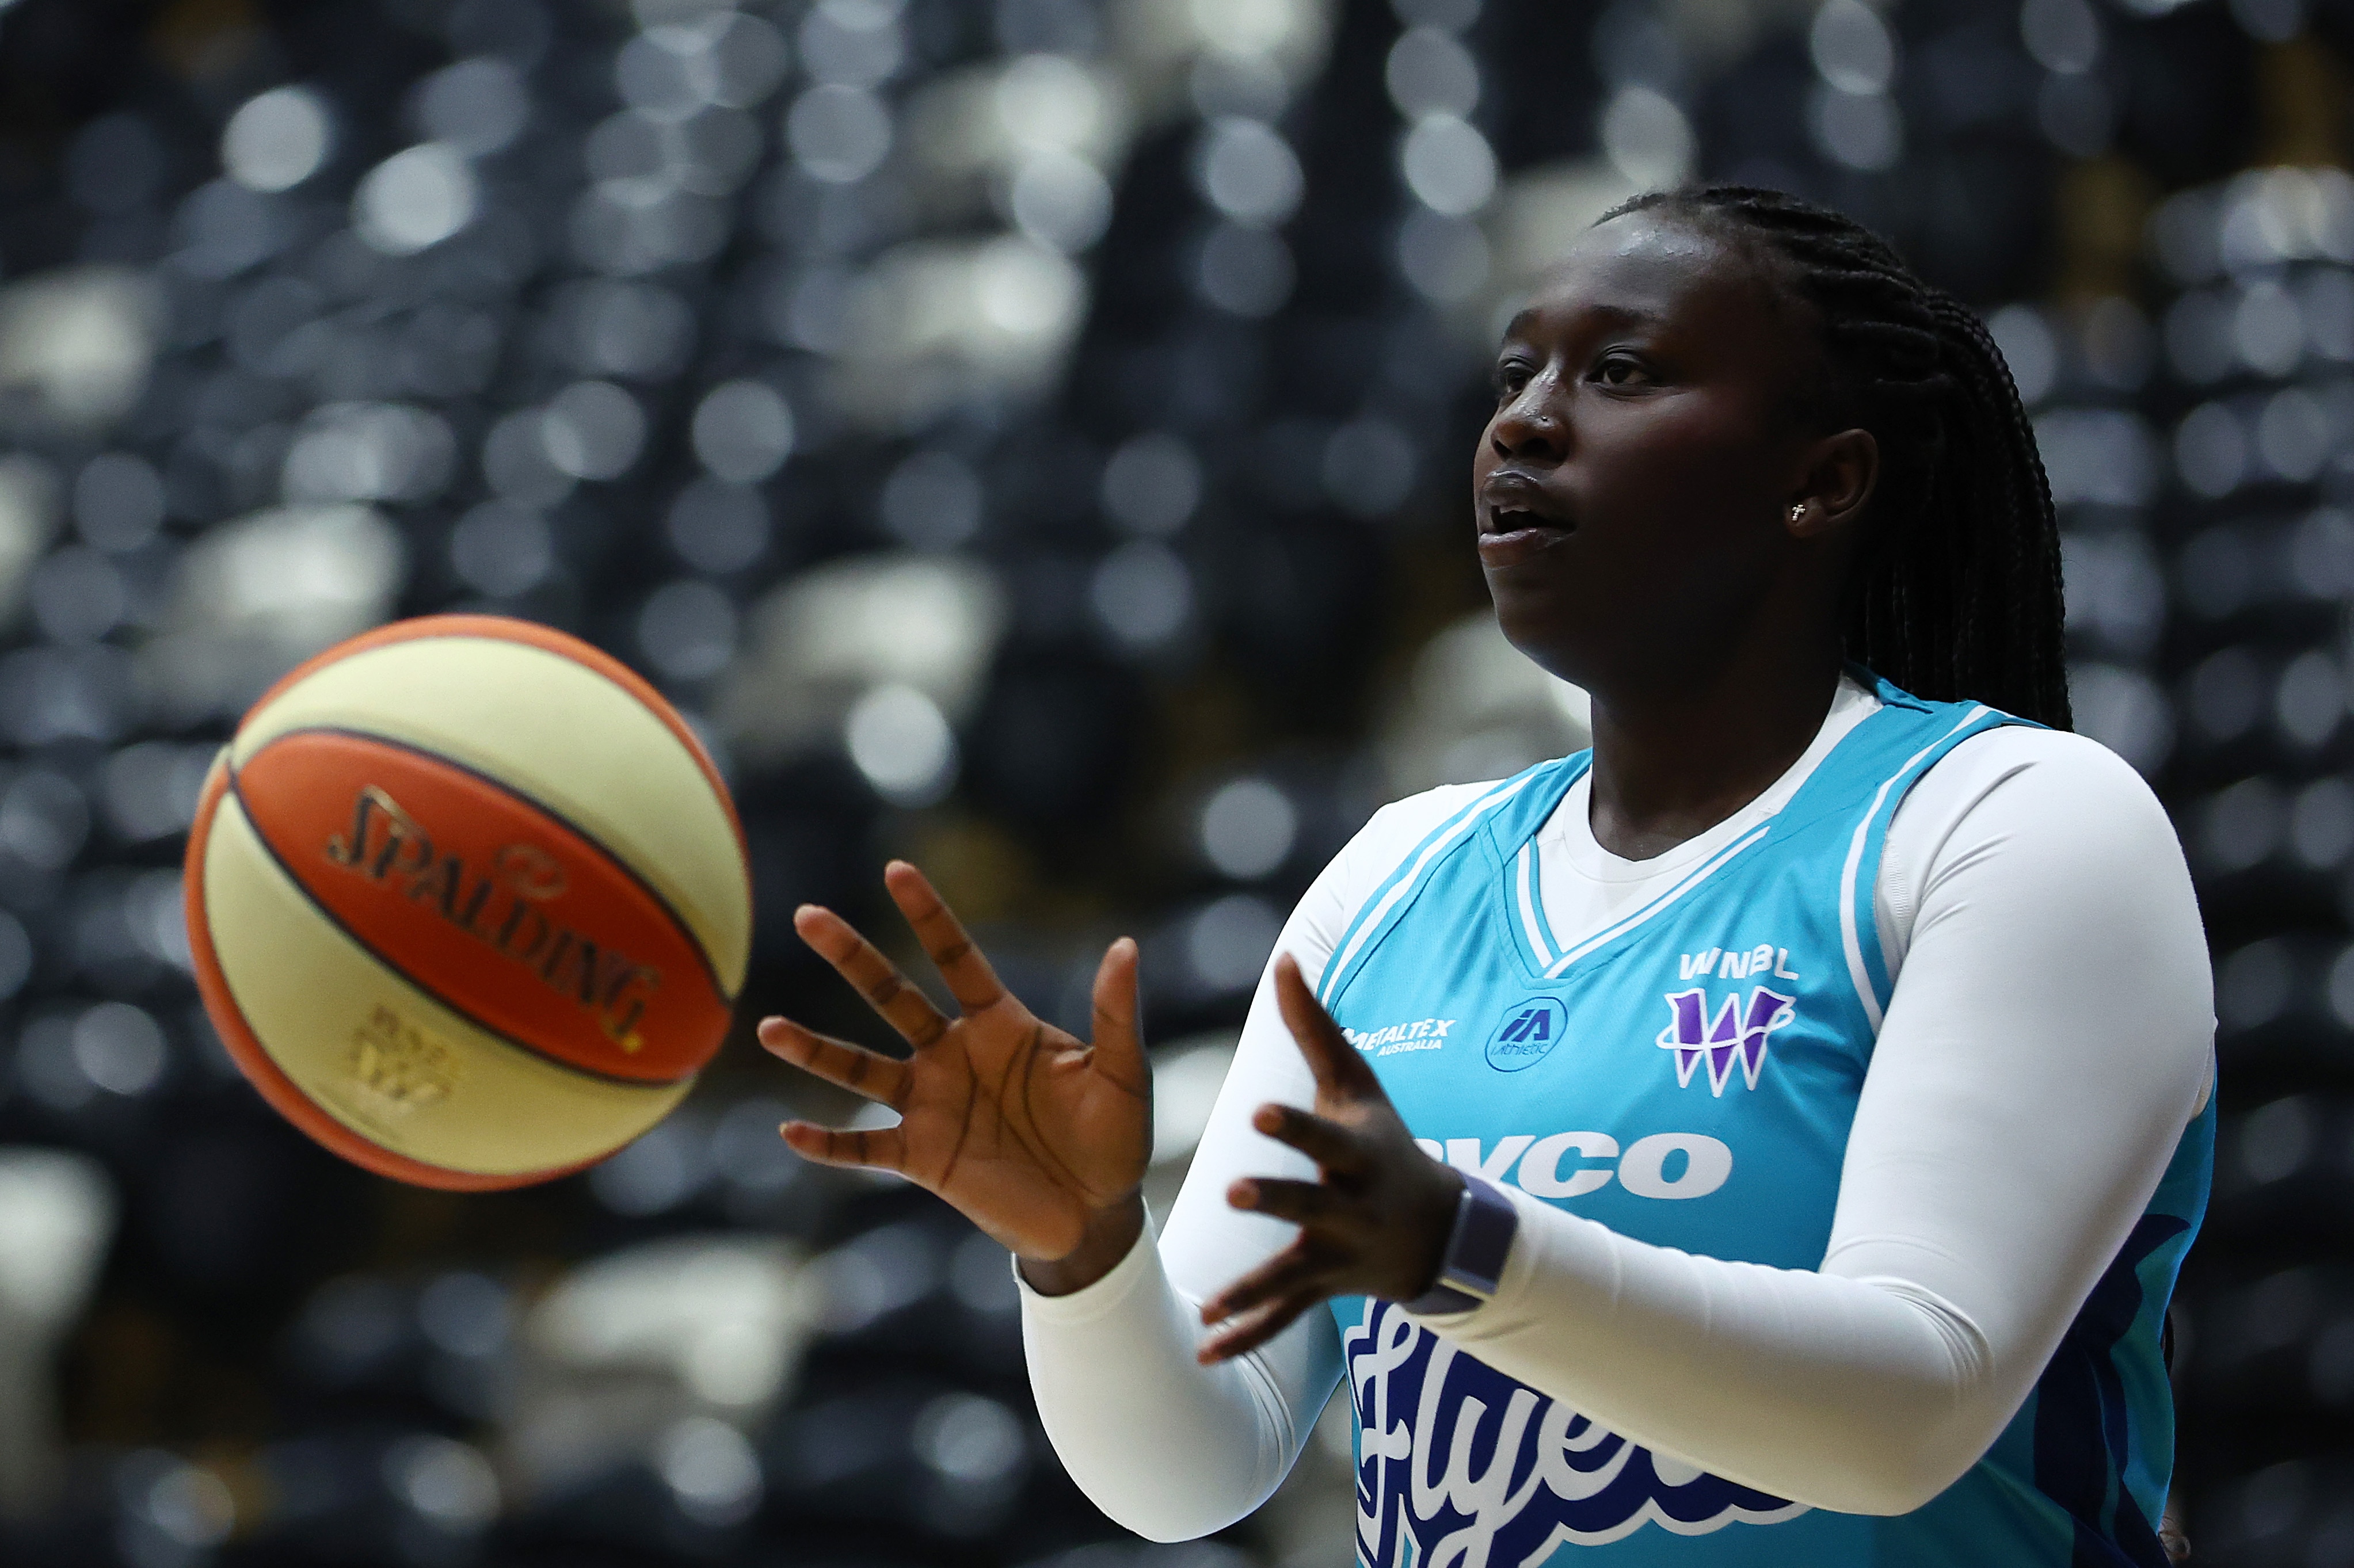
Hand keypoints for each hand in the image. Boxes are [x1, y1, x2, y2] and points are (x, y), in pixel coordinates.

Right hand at [757, 861, 1151, 1263]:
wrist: (1096, 1215)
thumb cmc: (1114, 1138)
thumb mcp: (1123, 1074)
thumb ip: (1115, 1013)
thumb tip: (1127, 946)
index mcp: (999, 1024)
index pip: (955, 957)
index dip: (927, 916)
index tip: (895, 870)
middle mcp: (954, 1055)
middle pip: (892, 997)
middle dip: (851, 957)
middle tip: (807, 916)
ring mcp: (932, 1105)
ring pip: (861, 1068)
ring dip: (816, 1050)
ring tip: (767, 1028)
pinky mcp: (924, 1158)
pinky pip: (864, 1148)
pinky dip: (828, 1143)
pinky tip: (791, 1130)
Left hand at [1196, 954, 1463, 1363]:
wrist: (1438, 1229)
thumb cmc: (1386, 1139)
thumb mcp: (1358, 1083)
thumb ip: (1314, 1027)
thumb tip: (1283, 958)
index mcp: (1356, 1152)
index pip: (1323, 1135)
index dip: (1293, 1124)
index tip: (1258, 1109)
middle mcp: (1351, 1206)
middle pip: (1309, 1204)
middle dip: (1276, 1200)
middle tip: (1233, 1193)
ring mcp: (1338, 1254)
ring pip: (1292, 1274)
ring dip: (1252, 1289)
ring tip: (1212, 1305)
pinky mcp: (1323, 1290)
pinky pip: (1282, 1319)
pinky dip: (1245, 1337)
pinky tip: (1203, 1351)